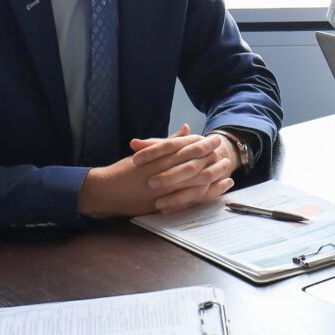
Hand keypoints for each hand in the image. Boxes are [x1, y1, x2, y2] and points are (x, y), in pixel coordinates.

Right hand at [79, 125, 236, 215]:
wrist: (105, 190)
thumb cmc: (126, 170)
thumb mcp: (146, 153)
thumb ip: (168, 141)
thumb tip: (187, 129)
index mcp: (159, 159)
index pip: (186, 149)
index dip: (203, 145)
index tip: (216, 140)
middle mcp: (163, 174)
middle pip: (195, 166)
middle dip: (213, 159)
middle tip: (227, 154)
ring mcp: (164, 191)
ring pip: (196, 184)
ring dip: (215, 177)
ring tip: (228, 171)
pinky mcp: (164, 205)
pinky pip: (190, 201)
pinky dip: (207, 194)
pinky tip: (219, 189)